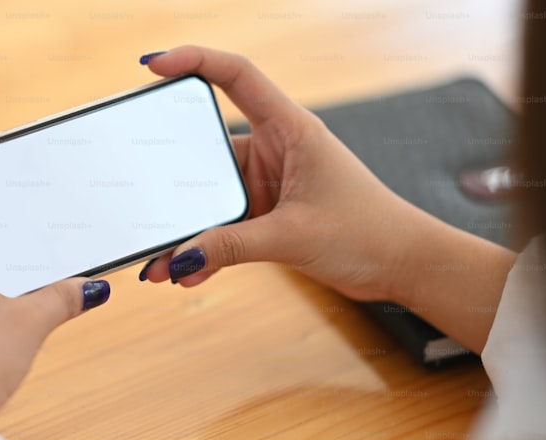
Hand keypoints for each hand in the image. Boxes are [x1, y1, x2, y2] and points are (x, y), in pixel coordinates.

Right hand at [137, 46, 429, 301]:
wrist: (403, 265)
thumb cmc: (369, 232)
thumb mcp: (294, 236)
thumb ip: (233, 246)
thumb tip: (181, 259)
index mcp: (290, 129)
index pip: (237, 77)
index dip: (195, 61)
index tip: (154, 66)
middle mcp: (275, 150)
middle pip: (207, 149)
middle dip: (172, 179)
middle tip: (142, 200)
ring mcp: (268, 183)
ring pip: (210, 196)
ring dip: (188, 228)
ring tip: (160, 260)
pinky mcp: (267, 215)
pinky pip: (223, 227)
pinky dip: (205, 248)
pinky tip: (186, 272)